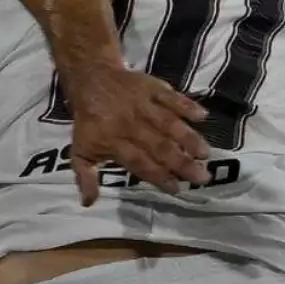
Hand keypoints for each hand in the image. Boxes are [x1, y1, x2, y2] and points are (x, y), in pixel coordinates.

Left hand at [65, 62, 211, 205]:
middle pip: (159, 147)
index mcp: (115, 143)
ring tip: (205, 154)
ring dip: (188, 138)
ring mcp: (143, 106)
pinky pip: (171, 97)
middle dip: (181, 163)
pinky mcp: (152, 88)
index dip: (159, 176)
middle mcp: (131, 126)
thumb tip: (88, 204)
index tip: (177, 188)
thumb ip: (86, 178)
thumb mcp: (80, 151)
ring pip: (169, 124)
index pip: (140, 163)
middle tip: (202, 177)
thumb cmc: (88, 121)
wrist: (90, 79)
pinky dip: (187, 105)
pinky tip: (203, 117)